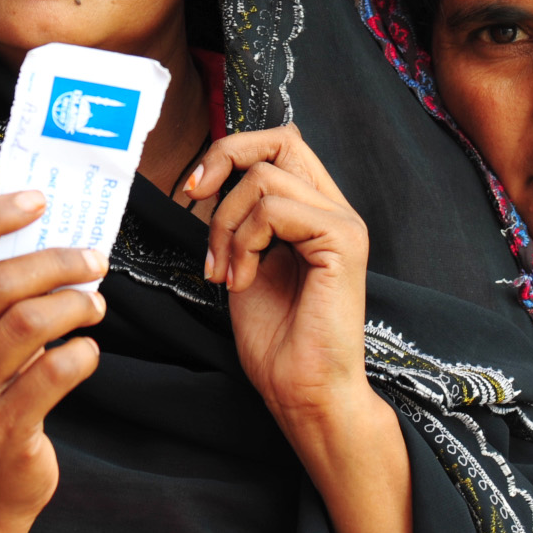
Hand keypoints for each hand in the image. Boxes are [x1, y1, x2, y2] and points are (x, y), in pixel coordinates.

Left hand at [187, 127, 413, 532]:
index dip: (228, 152)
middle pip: (279, 139)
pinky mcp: (342, 241)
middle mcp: (335, 208)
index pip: (277, 144)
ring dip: (225, 224)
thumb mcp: (242, 263)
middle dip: (223, 159)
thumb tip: (207, 179)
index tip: (190, 191)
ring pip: (264, 178)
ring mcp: (343, 222)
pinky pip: (276, 209)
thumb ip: (237, 220)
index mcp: (314, 210)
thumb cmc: (276, 341)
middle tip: (192, 198)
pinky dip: (244, 240)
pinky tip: (241, 280)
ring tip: (224, 271)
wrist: (302, 393)